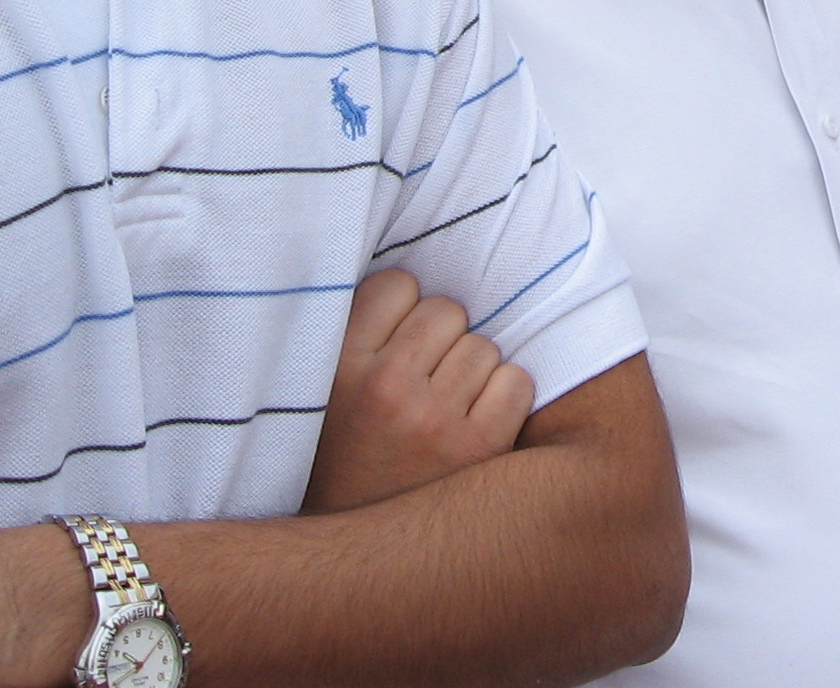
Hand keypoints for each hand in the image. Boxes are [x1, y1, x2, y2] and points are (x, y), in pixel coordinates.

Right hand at [303, 270, 535, 513]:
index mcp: (338, 365)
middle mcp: (384, 387)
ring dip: (473, 373)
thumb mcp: (322, 394)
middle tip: (422, 384)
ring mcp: (433, 419)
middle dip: (441, 341)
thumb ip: (355, 335)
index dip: (404, 313)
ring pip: (484, 346)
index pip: (398, 285)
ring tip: (443, 412)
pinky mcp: (479, 448)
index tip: (395, 347)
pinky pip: (517, 382)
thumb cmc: (343, 463)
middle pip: (446, 311)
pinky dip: (505, 400)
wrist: (352, 565)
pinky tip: (474, 428)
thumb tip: (411, 273)